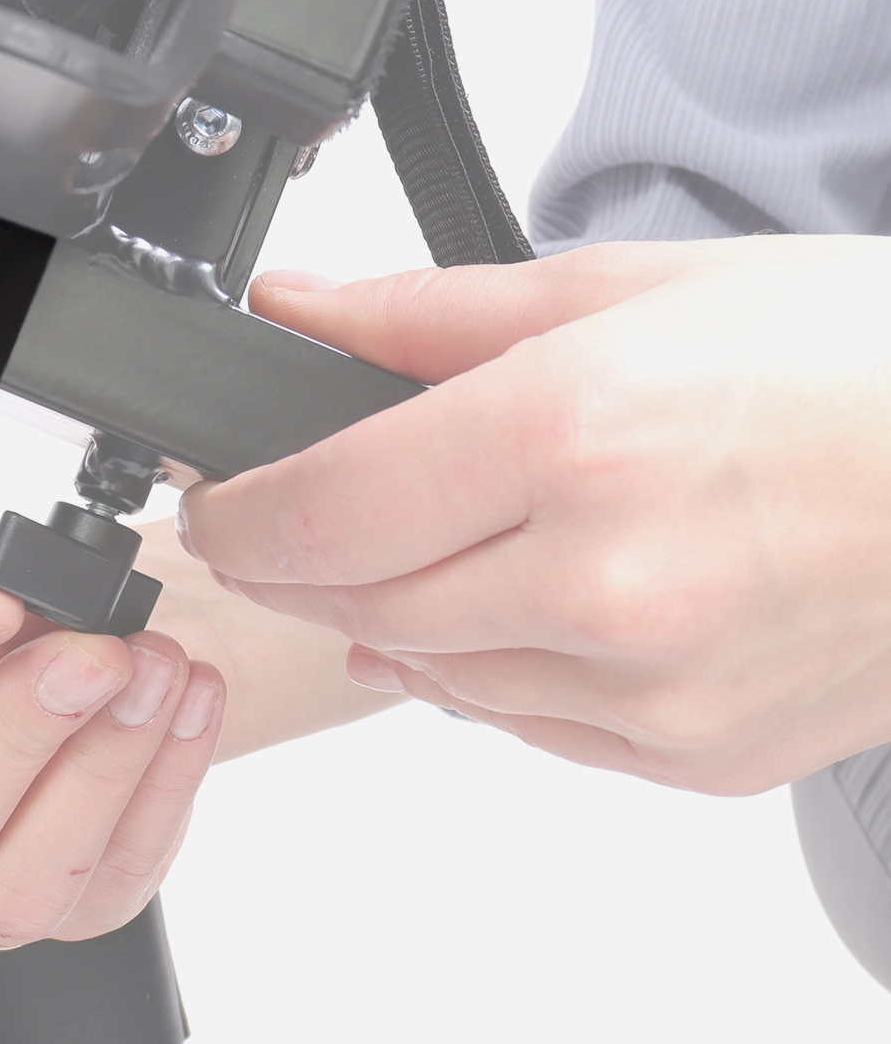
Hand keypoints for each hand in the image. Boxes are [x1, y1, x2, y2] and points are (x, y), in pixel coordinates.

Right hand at [0, 549, 223, 948]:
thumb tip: (34, 583)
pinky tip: (192, 698)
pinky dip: (168, 778)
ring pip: (20, 886)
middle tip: (91, 655)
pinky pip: (119, 874)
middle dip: (13, 736)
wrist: (73, 667)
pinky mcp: (70, 913)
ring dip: (104, 765)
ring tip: (158, 666)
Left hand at [178, 237, 890, 795]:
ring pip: (435, 673)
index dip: (238, 512)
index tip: (215, 503)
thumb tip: (298, 306)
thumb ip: (427, 314)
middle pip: (360, 600)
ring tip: (406, 547)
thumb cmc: (852, 357)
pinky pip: (527, 725)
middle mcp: (606, 580)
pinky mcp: (694, 755)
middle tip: (283, 518)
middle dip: (294, 563)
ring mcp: (653, 689)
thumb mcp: (626, 288)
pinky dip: (484, 667)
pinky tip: (503, 609)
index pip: (324, 509)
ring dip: (388, 612)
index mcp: (574, 435)